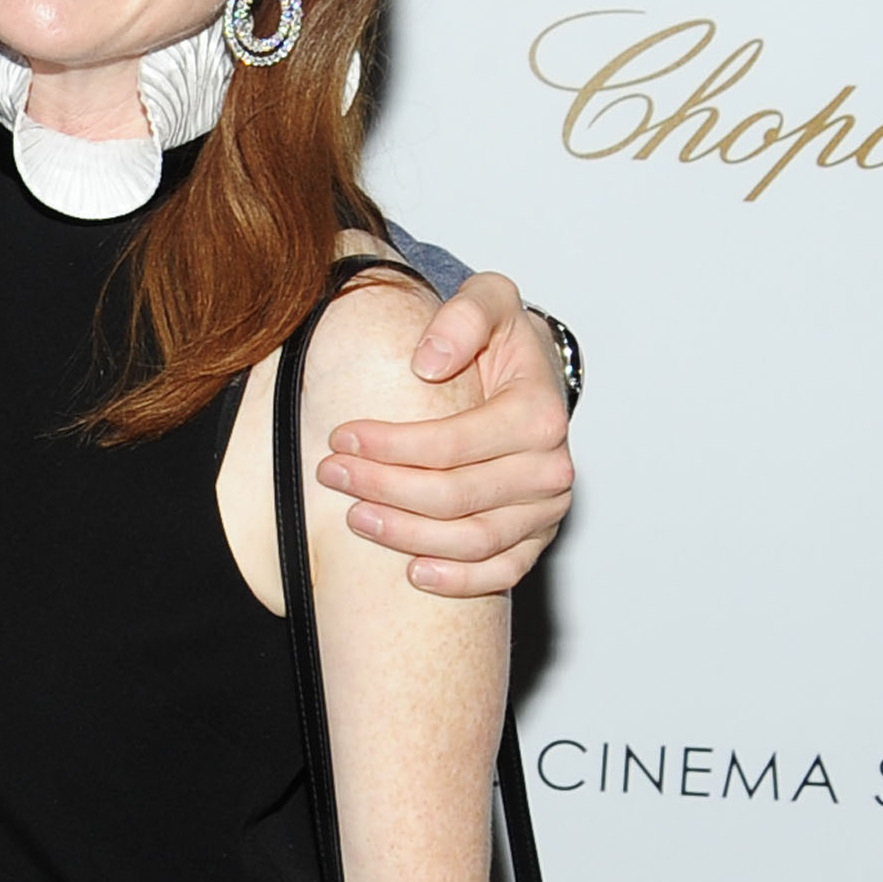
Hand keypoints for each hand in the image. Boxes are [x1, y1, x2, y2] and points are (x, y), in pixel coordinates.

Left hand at [316, 275, 572, 594]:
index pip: (452, 443)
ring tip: (355, 518)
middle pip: (455, 496)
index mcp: (539, 413)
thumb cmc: (503, 339)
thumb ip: (464, 316)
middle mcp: (551, 467)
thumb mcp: (489, 300)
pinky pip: (502, 572)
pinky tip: (413, 572)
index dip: (390, 445)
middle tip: (331, 473)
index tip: (339, 435)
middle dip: (383, 487)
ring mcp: (546, 508)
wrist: (532, 372)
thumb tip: (428, 363)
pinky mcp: (538, 536)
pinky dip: (460, 580)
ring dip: (407, 536)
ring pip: (473, 540)